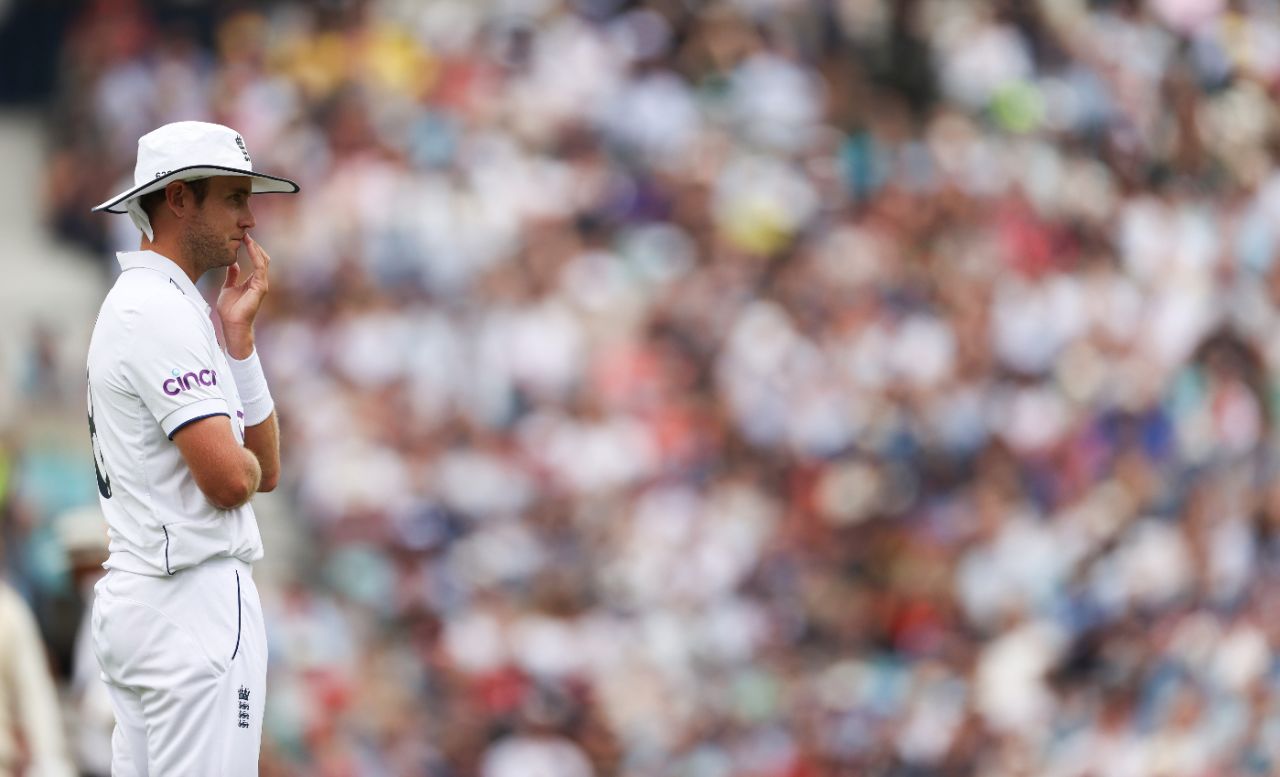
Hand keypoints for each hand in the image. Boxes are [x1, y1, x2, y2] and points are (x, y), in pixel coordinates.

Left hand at [218, 234, 270, 358]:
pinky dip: (255, 255)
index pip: (256, 260)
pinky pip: (260, 266)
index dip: (250, 248)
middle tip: (245, 233)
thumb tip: (233, 264)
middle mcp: (260, 281)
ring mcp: (262, 284)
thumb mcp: (228, 288)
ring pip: (263, 260)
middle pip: (262, 258)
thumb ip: (232, 276)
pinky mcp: (260, 286)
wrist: (232, 324)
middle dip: (254, 245)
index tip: (242, 236)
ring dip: (255, 247)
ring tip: (247, 236)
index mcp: (253, 281)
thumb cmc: (230, 310)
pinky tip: (248, 246)